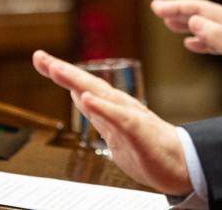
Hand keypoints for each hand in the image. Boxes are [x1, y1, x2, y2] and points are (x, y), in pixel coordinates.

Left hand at [31, 50, 192, 195]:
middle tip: (40, 57)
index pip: (82, 86)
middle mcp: (119, 106)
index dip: (61, 72)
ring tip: (56, 69)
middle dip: (62, 70)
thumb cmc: (150, 146)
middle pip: (87, 84)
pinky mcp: (139, 132)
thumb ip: (98, 113)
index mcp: (112, 106)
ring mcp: (129, 117)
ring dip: (77, 81)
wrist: (182, 164)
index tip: (40, 58)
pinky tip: (87, 99)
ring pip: (100, 95)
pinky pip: (119, 118)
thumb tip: (78, 95)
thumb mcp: (116, 130)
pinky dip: (103, 108)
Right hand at [152, 0, 221, 101]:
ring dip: (187, 24)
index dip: (178, 7)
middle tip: (157, 10)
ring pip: (206, 26)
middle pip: (202, 14)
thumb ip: (218, 37)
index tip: (157, 6)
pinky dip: (200, 40)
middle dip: (179, 11)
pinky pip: (214, 41)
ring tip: (169, 24)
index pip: (200, 10)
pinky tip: (191, 45)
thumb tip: (194, 21)